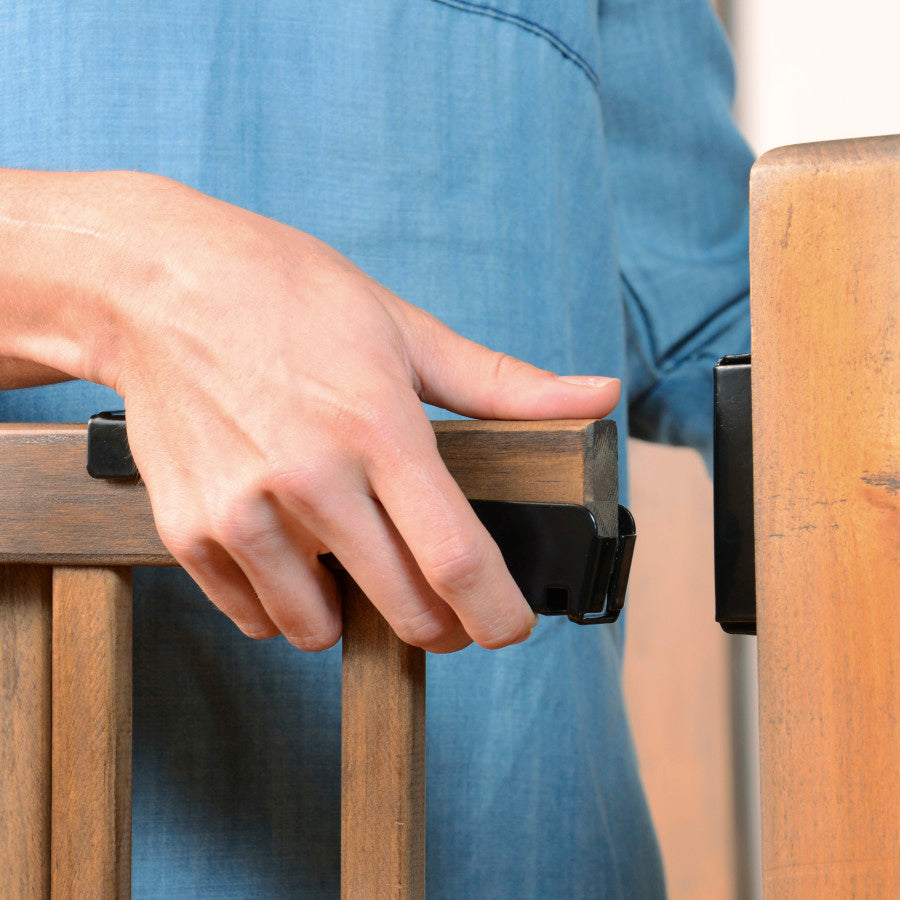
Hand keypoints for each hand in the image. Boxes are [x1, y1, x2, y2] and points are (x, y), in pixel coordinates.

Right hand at [2, 171, 619, 651]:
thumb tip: (599, 396)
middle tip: (436, 598)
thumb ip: (505, 384)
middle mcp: (310, 479)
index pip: (457, 559)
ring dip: (350, 612)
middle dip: (436, 622)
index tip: (507, 624)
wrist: (156, 284)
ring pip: (319, 628)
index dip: (497, 613)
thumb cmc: (286, 295)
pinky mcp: (188, 530)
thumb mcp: (405, 329)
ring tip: (349, 558)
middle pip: (403, 608)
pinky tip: (290, 551)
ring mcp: (242, 510)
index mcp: (379, 429)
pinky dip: (283, 601)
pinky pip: (254, 615)